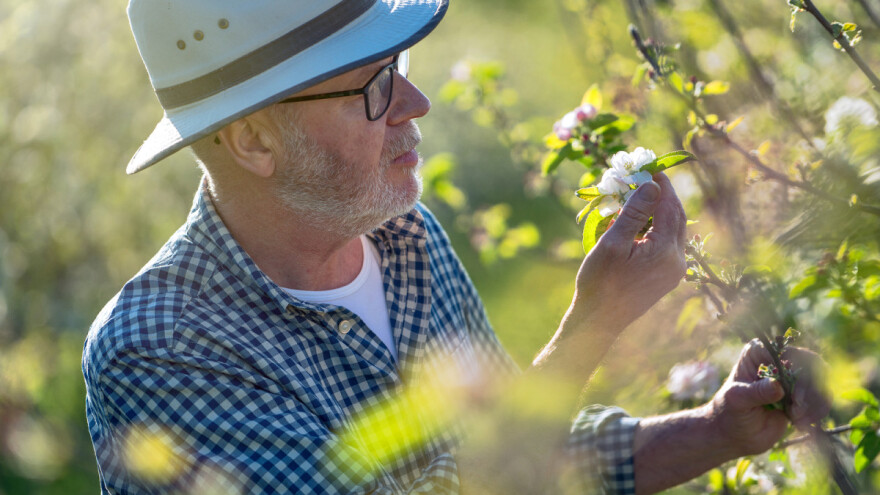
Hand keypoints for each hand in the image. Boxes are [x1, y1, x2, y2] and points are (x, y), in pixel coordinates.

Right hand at [572, 172, 687, 329]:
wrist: (598, 322)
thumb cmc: (600, 283)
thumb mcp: (612, 243)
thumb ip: (634, 213)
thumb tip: (652, 185)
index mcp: (666, 252)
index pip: (669, 206)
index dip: (660, 184)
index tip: (648, 166)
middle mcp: (677, 261)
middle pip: (676, 216)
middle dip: (662, 194)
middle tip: (645, 176)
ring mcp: (674, 271)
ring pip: (672, 230)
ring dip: (658, 210)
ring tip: (637, 195)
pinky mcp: (666, 277)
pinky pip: (666, 243)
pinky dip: (655, 227)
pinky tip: (637, 222)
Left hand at [707, 339, 830, 456]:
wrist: (735, 434)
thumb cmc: (730, 411)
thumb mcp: (738, 399)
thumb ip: (757, 392)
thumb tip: (779, 386)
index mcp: (758, 353)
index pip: (787, 350)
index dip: (797, 369)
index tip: (793, 395)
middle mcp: (778, 360)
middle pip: (812, 364)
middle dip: (809, 389)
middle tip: (796, 408)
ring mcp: (793, 378)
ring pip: (821, 381)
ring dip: (815, 402)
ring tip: (796, 419)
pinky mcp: (802, 396)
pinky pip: (823, 398)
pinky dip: (817, 411)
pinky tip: (800, 424)